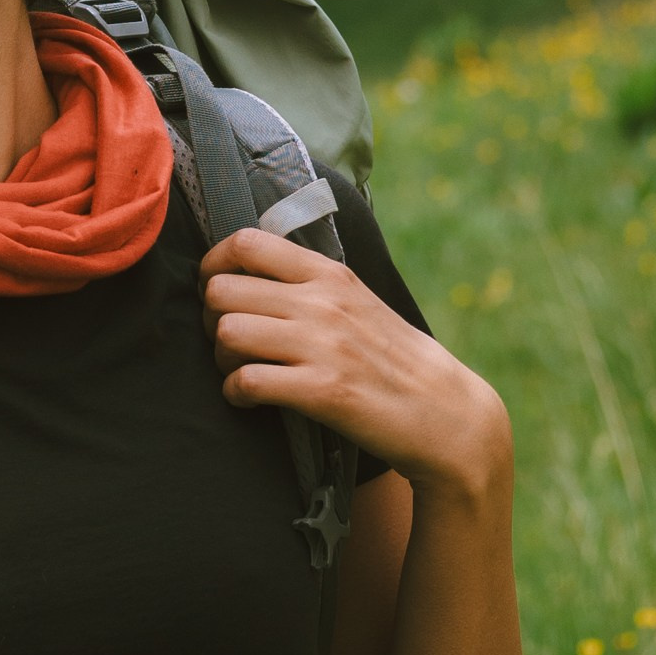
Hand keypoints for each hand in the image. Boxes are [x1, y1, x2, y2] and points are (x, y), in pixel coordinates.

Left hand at [202, 229, 509, 504]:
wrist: (445, 412)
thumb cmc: (393, 358)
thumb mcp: (357, 301)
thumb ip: (310, 283)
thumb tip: (251, 271)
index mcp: (329, 274)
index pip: (246, 242)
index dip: (214, 265)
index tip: (216, 290)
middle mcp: (322, 302)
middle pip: (222, 290)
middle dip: (210, 317)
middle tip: (226, 340)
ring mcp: (322, 345)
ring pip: (227, 332)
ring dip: (220, 358)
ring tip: (238, 370)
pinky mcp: (322, 390)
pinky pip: (247, 381)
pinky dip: (235, 392)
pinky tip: (249, 399)